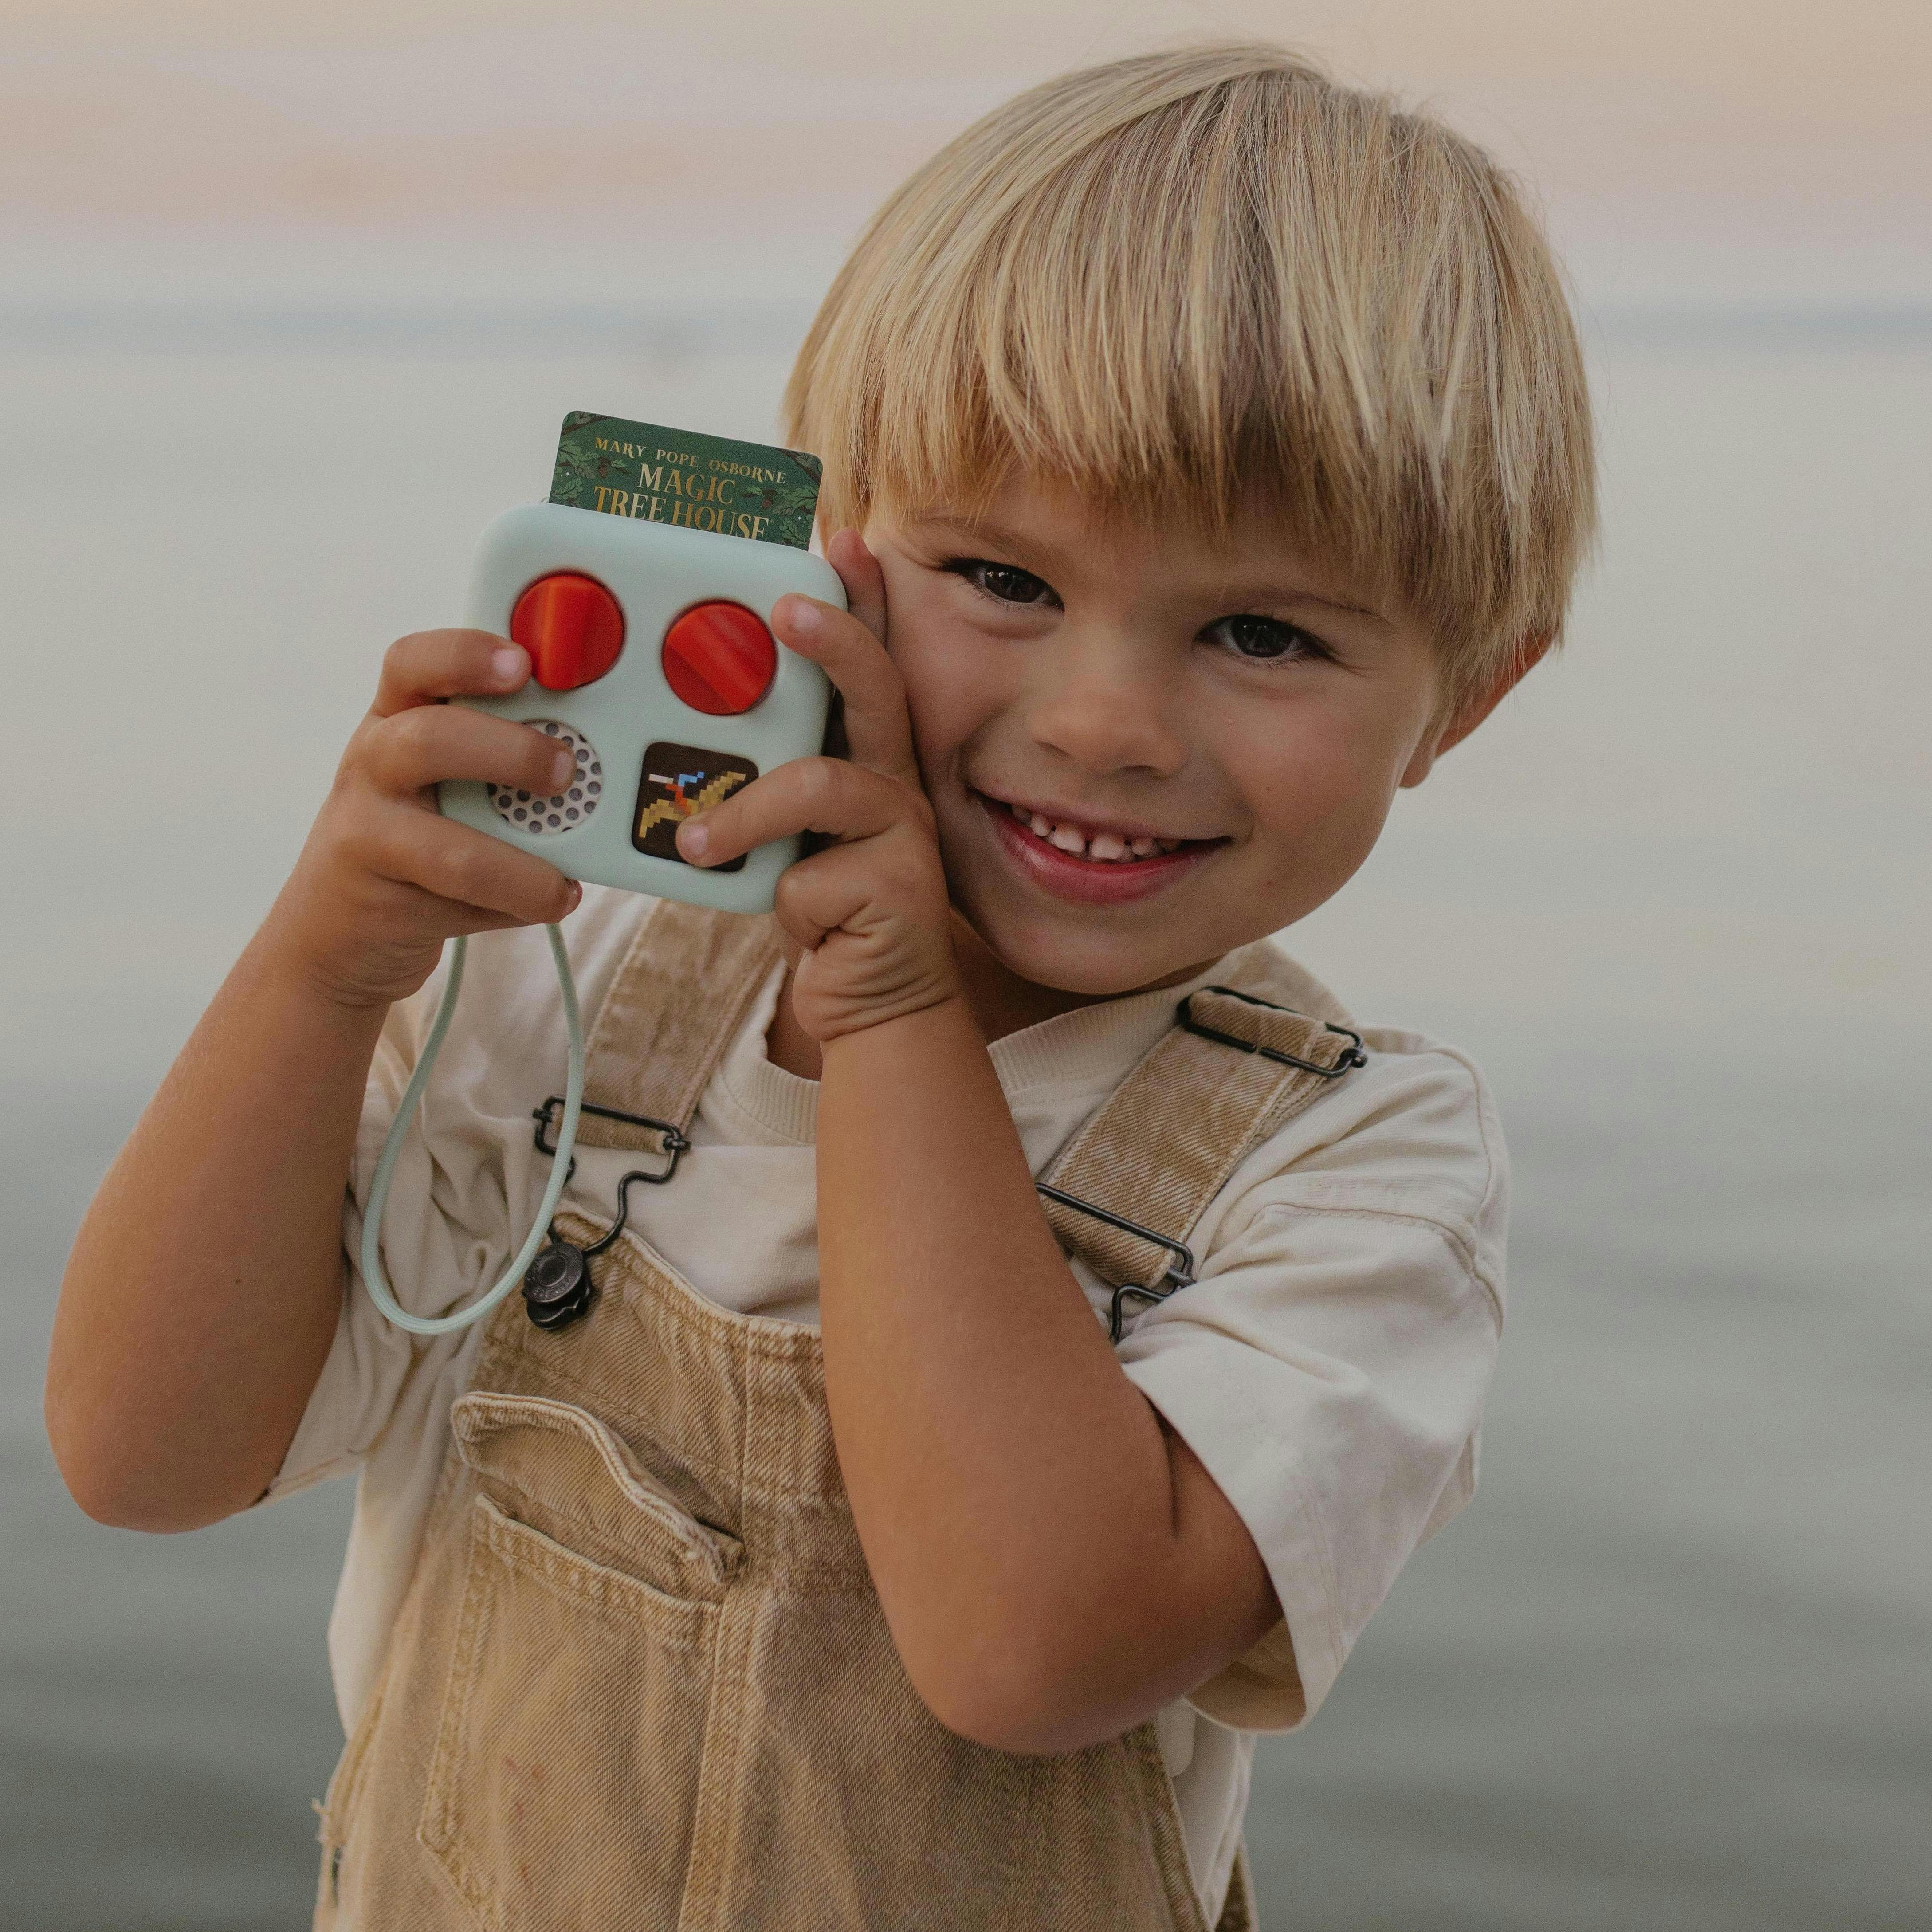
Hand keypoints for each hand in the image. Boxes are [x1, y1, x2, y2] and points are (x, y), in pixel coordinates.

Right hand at [266, 632, 580, 1009]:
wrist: (342, 928)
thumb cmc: (418, 835)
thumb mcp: (453, 777)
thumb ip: (503, 751)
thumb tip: (604, 753)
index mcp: (397, 716)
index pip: (415, 663)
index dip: (467, 655)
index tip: (524, 663)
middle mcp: (373, 763)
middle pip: (429, 739)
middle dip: (509, 754)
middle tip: (564, 773)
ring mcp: (368, 832)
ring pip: (448, 849)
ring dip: (520, 867)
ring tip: (562, 878)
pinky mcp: (380, 899)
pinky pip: (461, 903)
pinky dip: (516, 905)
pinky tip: (548, 900)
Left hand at [675, 531, 959, 1042]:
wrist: (867, 999)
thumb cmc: (820, 904)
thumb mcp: (779, 828)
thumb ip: (756, 775)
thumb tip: (676, 723)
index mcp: (867, 755)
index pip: (871, 662)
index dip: (863, 600)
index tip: (843, 544)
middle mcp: (894, 780)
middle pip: (879, 686)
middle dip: (835, 636)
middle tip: (786, 609)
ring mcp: (903, 830)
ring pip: (825, 781)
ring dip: (747, 806)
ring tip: (692, 833)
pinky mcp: (897, 884)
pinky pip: (811, 865)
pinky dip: (765, 872)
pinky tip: (746, 888)